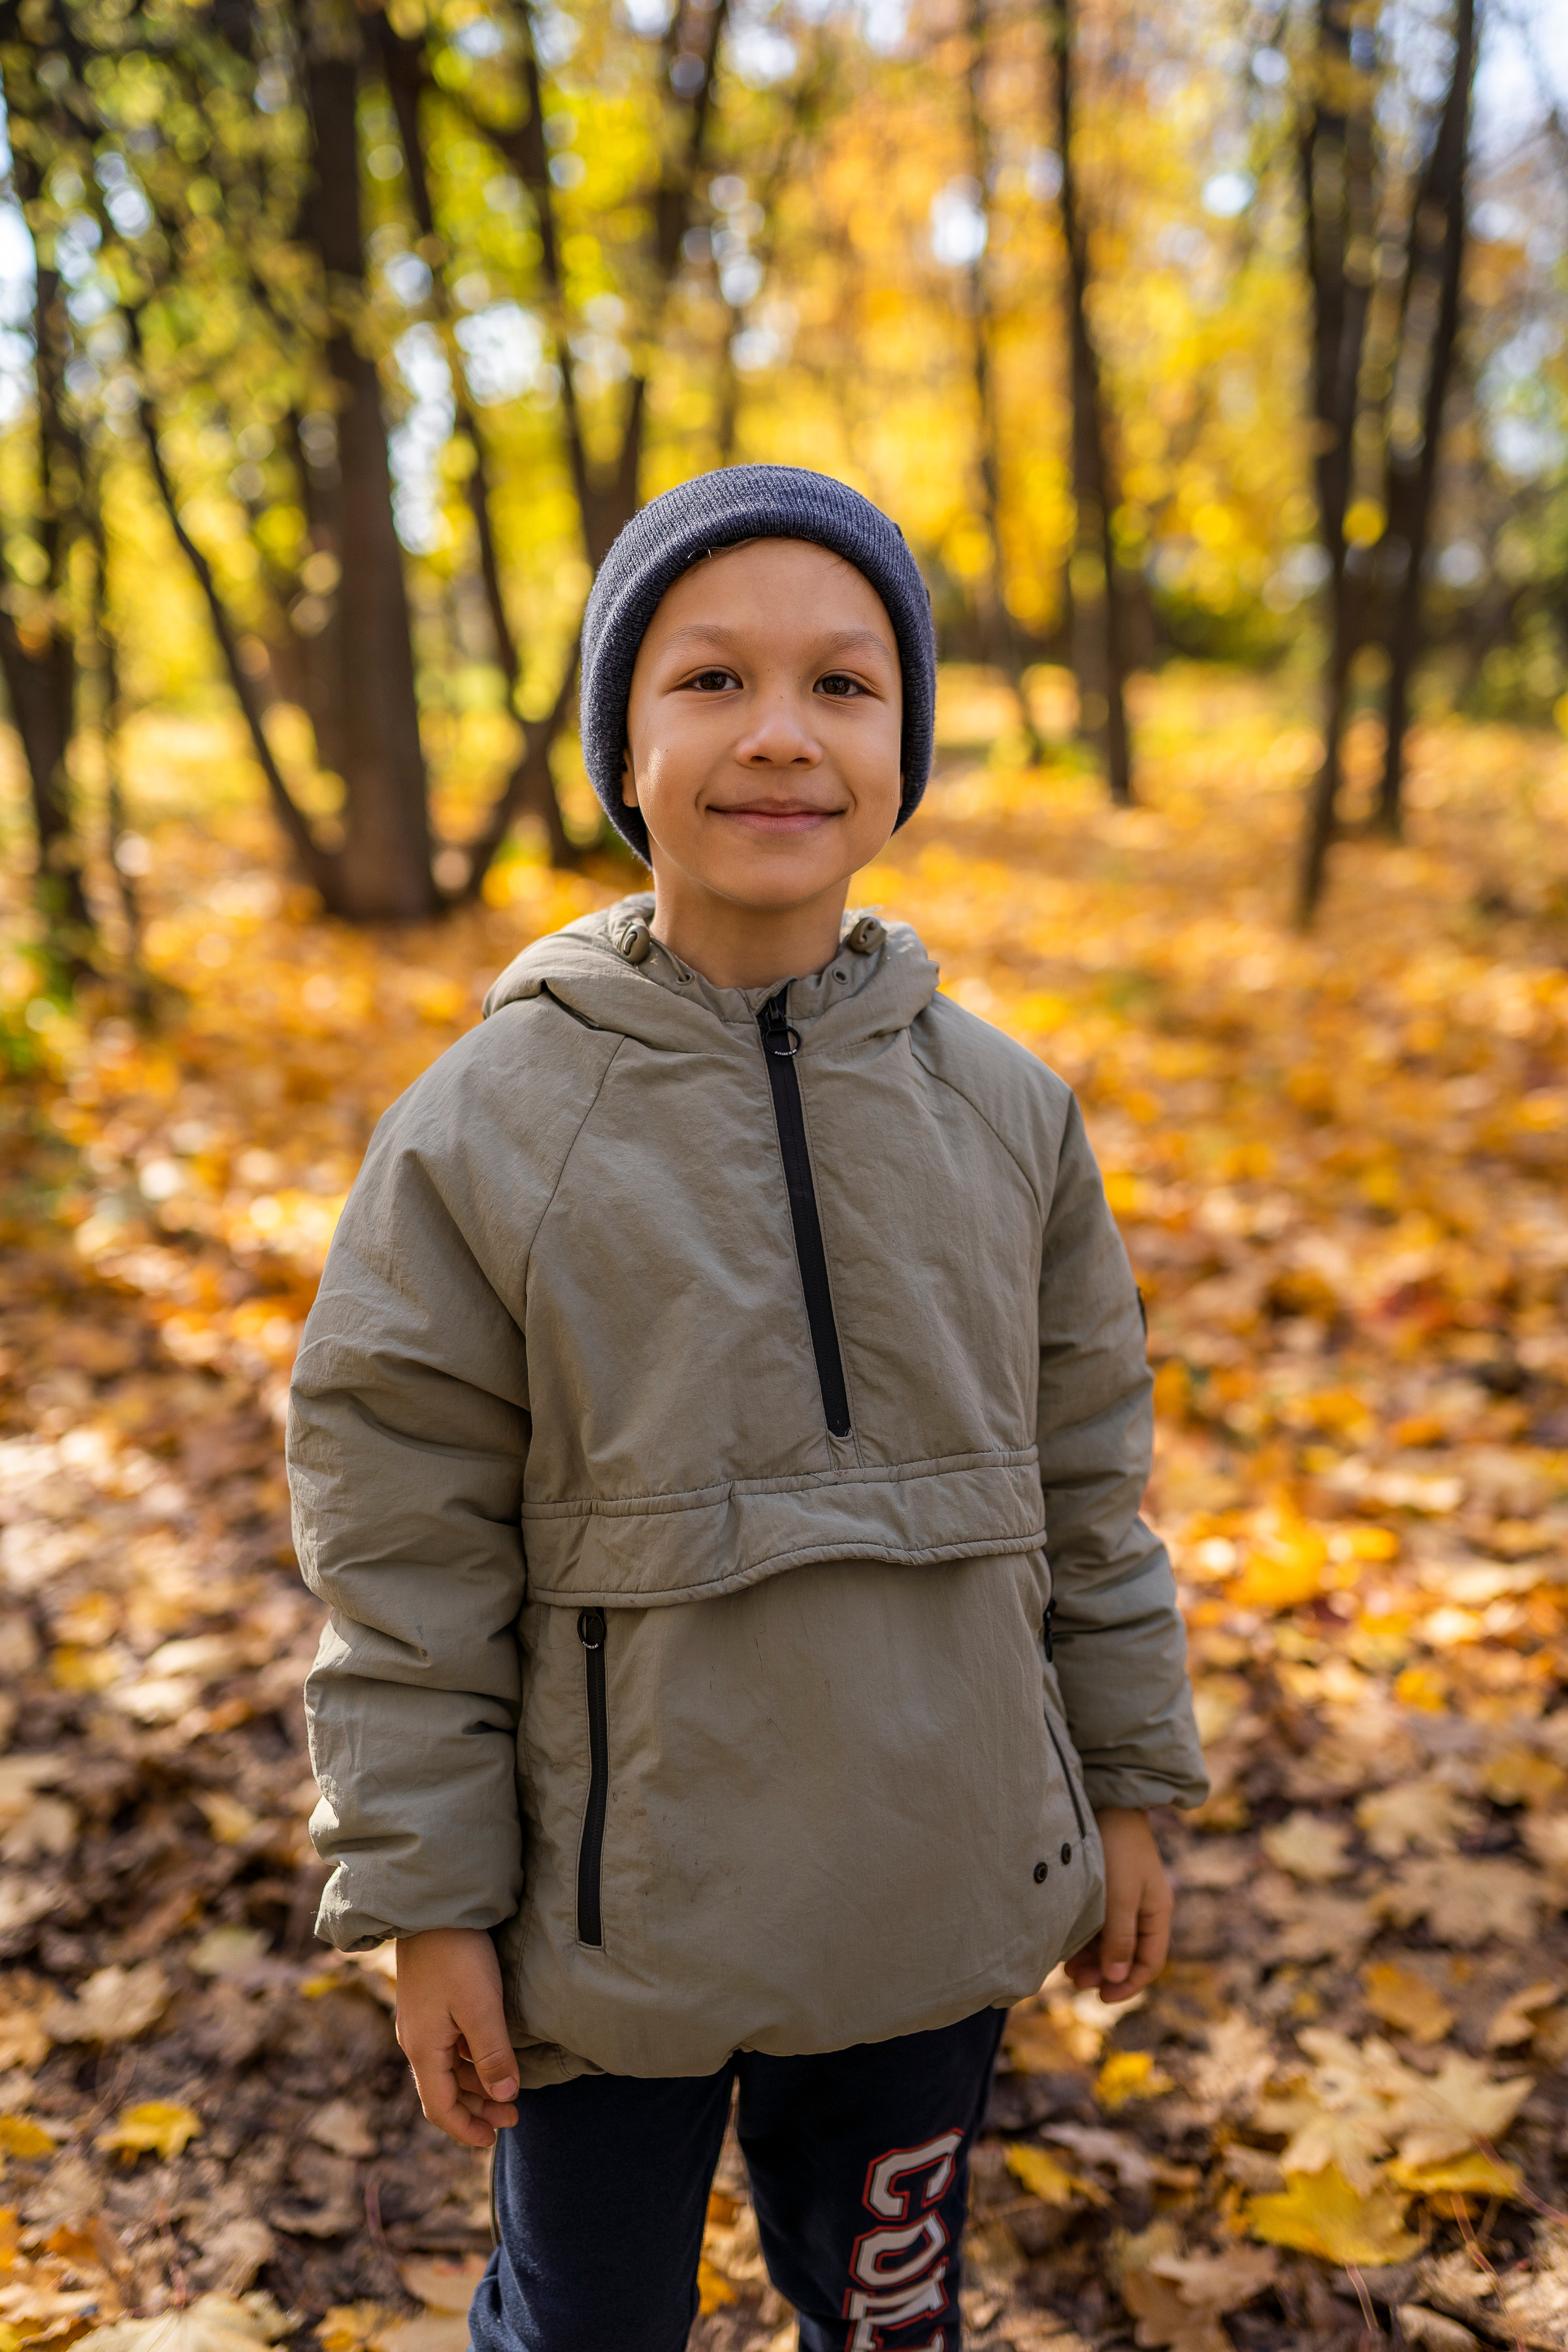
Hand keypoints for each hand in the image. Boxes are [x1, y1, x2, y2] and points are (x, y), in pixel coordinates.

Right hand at [395, 1927, 519, 2146]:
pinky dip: (471, 2060)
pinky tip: (493, 2053)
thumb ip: (493, 2055)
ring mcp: (421, 2021)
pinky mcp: (430, 2002)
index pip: (440, 2108)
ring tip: (509, 2088)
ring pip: (448, 2068)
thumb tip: (504, 2098)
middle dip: (478, 2107)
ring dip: (477, 2084)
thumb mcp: (480, 2007)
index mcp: (423, 2049)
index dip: (466, 2129)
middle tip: (514, 2114)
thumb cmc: (457, 1956)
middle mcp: (416, 2040)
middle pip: (445, 2091)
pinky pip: (449, 2046)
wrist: (430, 1905)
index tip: (494, 2139)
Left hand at [1064, 1807, 1171, 2003]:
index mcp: (1157, 1911)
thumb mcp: (1119, 1896)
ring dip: (1092, 1958)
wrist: (1108, 1800)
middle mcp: (1144, 1907)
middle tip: (1075, 1982)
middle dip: (1104, 1972)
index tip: (1102, 1997)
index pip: (1150, 1962)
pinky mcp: (1107, 1885)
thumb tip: (1117, 1977)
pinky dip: (1085, 1937)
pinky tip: (1066, 1944)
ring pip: (1111, 1940)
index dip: (1129, 1984)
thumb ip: (1120, 1937)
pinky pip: (1099, 1922)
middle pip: (1128, 1954)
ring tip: (1066, 1968)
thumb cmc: (1117, 1848)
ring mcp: (1125, 1896)